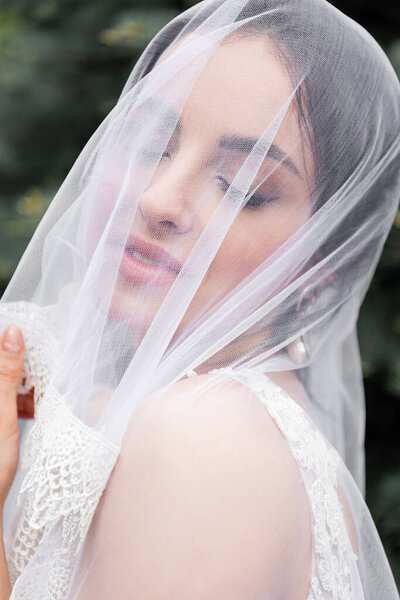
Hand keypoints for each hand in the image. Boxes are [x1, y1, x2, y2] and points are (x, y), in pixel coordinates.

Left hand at [0, 325, 33, 511]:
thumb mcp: (1, 412)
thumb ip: (5, 371)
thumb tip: (13, 333)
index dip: (12, 342)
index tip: (33, 340)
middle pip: (2, 368)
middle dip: (21, 366)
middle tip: (42, 370)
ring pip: (4, 384)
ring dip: (21, 384)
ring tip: (39, 394)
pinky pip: (4, 400)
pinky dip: (18, 401)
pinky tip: (32, 409)